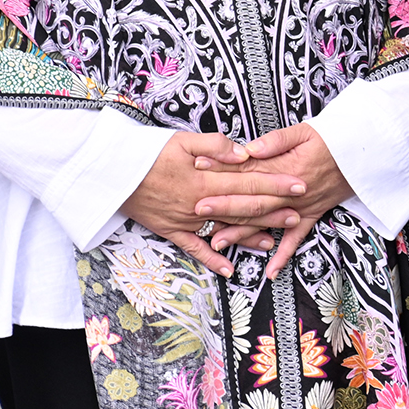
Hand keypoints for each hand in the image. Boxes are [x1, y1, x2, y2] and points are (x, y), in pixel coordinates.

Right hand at [119, 132, 309, 278]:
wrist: (109, 173)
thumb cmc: (146, 152)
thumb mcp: (182, 140)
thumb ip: (216, 146)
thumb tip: (244, 153)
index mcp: (205, 179)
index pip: (250, 182)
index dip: (277, 185)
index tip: (299, 186)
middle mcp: (199, 204)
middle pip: (243, 208)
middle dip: (273, 211)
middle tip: (297, 213)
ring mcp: (185, 220)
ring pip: (224, 229)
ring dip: (249, 236)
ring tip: (274, 240)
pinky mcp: (170, 230)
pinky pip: (194, 248)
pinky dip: (212, 259)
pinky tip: (229, 269)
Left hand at [195, 122, 355, 278]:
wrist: (365, 153)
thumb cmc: (334, 139)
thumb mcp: (305, 130)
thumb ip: (275, 140)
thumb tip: (249, 149)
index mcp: (287, 168)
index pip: (248, 170)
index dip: (222, 170)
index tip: (198, 169)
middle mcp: (291, 192)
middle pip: (252, 201)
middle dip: (222, 207)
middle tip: (196, 212)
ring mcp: (300, 207)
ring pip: (267, 222)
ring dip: (242, 233)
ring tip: (216, 242)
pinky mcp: (311, 215)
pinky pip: (297, 239)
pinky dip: (284, 256)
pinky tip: (270, 271)